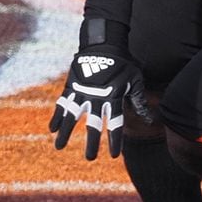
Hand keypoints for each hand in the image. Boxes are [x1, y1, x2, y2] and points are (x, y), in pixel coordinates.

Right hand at [48, 44, 150, 159]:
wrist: (103, 44)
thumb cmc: (124, 63)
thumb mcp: (135, 81)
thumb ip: (139, 102)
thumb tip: (150, 120)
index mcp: (114, 97)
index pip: (115, 124)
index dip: (114, 140)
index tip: (114, 155)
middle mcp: (97, 97)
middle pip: (93, 125)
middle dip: (92, 142)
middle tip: (90, 158)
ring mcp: (82, 91)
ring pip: (72, 117)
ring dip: (65, 133)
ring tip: (59, 147)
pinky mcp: (71, 85)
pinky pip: (62, 103)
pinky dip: (56, 116)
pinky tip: (51, 129)